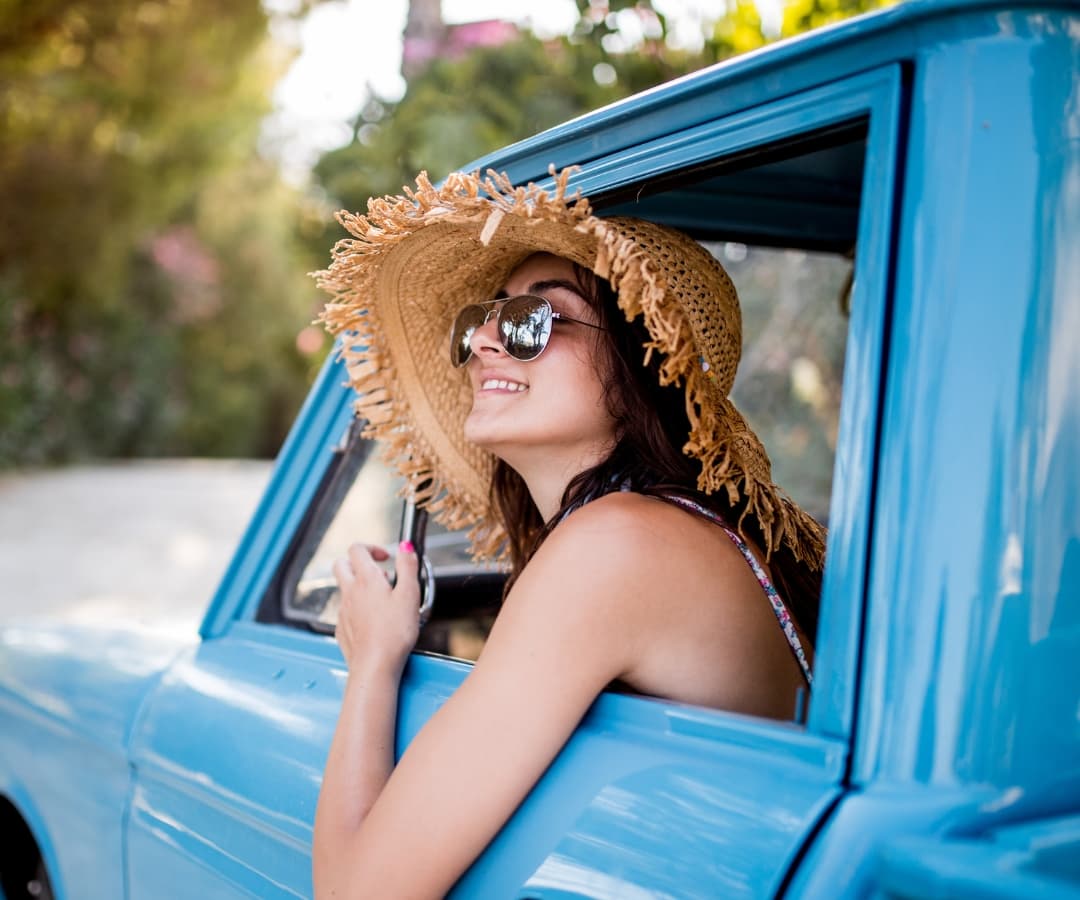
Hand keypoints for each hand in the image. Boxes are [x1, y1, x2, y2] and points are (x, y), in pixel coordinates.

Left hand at [332, 541, 420, 676]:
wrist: (375, 666)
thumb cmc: (394, 633)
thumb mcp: (410, 594)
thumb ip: (408, 567)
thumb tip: (405, 546)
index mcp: (366, 580)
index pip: (357, 549)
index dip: (372, 548)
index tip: (386, 557)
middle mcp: (350, 592)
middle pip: (341, 564)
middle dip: (358, 563)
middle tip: (378, 574)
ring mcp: (343, 611)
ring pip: (345, 589)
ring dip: (360, 587)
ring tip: (383, 601)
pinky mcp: (342, 629)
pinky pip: (346, 611)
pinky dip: (358, 609)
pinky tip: (374, 621)